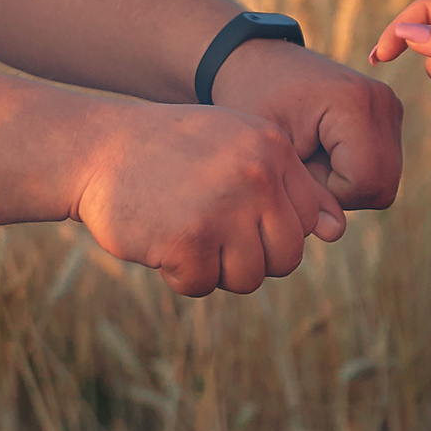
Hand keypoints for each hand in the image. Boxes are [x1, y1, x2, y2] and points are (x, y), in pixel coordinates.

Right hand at [70, 105, 346, 297]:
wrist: (93, 149)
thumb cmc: (168, 150)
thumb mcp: (233, 144)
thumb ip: (284, 182)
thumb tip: (337, 230)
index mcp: (272, 148)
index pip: (306, 220)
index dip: (271, 231)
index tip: (235, 217)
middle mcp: (257, 174)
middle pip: (286, 256)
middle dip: (249, 257)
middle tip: (207, 233)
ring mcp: (224, 206)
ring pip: (249, 278)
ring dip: (215, 269)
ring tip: (183, 233)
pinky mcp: (189, 240)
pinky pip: (202, 285)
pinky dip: (179, 275)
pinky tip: (159, 240)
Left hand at [209, 39, 404, 211]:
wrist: (255, 61)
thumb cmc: (253, 100)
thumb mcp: (270, 151)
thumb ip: (303, 192)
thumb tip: (334, 234)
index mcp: (355, 103)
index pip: (365, 182)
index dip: (328, 191)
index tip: (295, 165)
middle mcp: (383, 102)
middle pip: (382, 186)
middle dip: (339, 191)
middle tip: (301, 164)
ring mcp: (390, 106)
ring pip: (384, 181)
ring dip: (344, 183)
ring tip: (309, 154)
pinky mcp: (388, 114)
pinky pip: (381, 167)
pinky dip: (351, 171)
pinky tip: (321, 149)